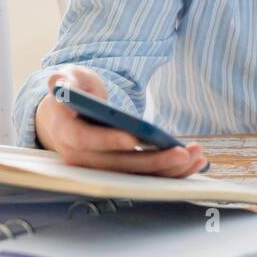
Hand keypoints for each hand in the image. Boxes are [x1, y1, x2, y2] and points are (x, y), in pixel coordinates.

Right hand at [34, 64, 206, 176]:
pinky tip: (197, 162)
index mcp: (67, 134)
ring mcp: (104, 169)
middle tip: (183, 153)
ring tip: (198, 156)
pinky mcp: (122, 171)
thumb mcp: (66, 80)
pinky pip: (148, 176)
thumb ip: (62, 81)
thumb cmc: (72, 95)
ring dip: (170, 170)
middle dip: (154, 161)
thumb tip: (59, 83)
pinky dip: (173, 172)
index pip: (86, 141)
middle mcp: (84, 159)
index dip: (109, 140)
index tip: (133, 138)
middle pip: (120, 165)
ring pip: (138, 175)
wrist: (69, 117)